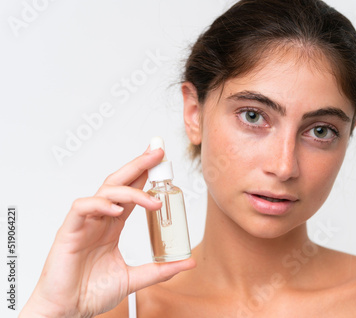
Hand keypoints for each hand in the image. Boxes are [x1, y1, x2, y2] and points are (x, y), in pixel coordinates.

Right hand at [20, 147, 195, 317]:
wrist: (66, 311)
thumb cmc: (91, 293)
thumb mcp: (134, 279)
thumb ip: (160, 270)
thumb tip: (189, 263)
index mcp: (112, 226)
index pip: (130, 192)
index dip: (145, 175)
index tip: (162, 162)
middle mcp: (99, 219)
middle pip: (118, 183)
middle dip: (138, 165)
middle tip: (158, 153)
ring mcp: (84, 223)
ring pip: (104, 192)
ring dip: (129, 190)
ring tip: (152, 200)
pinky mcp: (69, 232)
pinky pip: (82, 208)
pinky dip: (99, 204)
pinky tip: (117, 209)